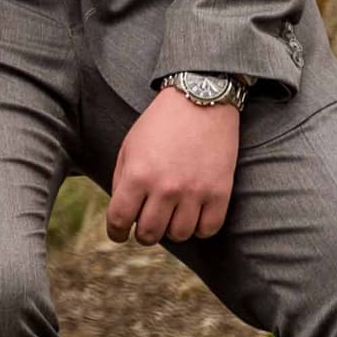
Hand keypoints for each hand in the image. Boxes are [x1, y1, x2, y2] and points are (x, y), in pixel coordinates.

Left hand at [105, 90, 238, 244]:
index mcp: (138, 175)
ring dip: (172, 230)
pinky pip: (208, 229)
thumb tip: (123, 214)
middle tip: (147, 225)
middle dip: (144, 233)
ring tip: (171, 217)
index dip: (116, 232)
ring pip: (179, 235)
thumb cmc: (160, 124)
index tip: (119, 234)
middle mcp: (165, 188)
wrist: (201, 101)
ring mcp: (194, 192)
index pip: (120, 220)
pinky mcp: (220, 192)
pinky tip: (193, 216)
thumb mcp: (129, 146)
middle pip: (149, 234)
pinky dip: (199, 228)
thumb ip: (122, 181)